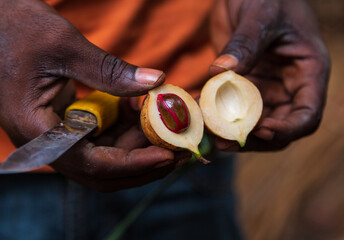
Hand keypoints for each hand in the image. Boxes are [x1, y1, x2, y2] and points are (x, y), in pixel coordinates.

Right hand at [0, 0, 180, 190]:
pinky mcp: (65, 123)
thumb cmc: (14, 27)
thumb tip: (155, 82)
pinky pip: (101, 137)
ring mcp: (56, 133)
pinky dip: (125, 129)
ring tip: (167, 125)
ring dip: (138, 145)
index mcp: (38, 130)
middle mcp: (46, 141)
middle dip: (144, 163)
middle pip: (103, 171)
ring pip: (104, 157)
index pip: (94, 165)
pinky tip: (143, 111)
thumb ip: (109, 70)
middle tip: (178, 149)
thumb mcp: (63, 45)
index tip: (168, 154)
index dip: (135, 164)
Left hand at [209, 0, 329, 150]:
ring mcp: (264, 88)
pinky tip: (198, 113)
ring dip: (231, 131)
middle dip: (253, 138)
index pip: (307, 116)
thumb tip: (222, 71)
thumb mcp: (260, 15)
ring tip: (207, 131)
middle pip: (278, 127)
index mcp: (308, 72)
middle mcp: (288, 86)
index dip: (287, 130)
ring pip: (253, 123)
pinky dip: (215, 114)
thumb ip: (246, 43)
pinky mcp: (242, 86)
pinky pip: (230, 107)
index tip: (261, 130)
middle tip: (224, 140)